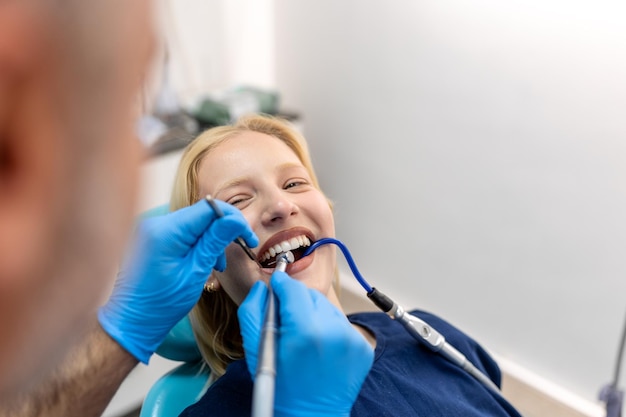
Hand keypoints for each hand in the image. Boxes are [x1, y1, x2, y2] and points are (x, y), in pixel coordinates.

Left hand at [98, 199, 257, 362]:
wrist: (133, 320)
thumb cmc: (162, 304)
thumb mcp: (196, 272)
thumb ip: (215, 242)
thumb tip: (235, 220)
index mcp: (165, 232)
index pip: (209, 208)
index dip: (233, 219)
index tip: (248, 237)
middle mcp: (155, 223)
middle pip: (202, 213)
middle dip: (223, 230)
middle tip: (241, 248)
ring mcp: (151, 228)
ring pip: (194, 222)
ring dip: (211, 238)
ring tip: (217, 264)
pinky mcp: (151, 236)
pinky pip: (182, 230)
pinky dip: (197, 242)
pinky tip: (202, 261)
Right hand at [239, 271, 373, 416]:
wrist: (312, 416)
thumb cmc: (281, 387)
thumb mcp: (255, 351)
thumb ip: (253, 312)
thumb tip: (262, 287)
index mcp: (306, 330)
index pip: (293, 289)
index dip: (282, 285)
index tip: (276, 284)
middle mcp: (334, 331)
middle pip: (311, 296)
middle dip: (297, 303)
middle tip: (287, 321)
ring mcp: (352, 339)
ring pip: (328, 308)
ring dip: (314, 315)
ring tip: (304, 338)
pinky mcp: (363, 348)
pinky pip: (341, 325)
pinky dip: (329, 329)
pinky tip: (319, 348)